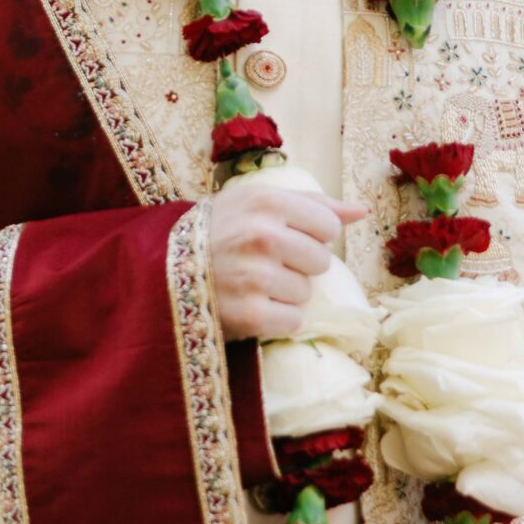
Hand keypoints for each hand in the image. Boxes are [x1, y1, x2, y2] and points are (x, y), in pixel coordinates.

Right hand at [207, 178, 367, 341]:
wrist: (162, 267)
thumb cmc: (219, 230)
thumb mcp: (256, 202)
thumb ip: (311, 203)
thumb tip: (361, 212)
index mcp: (265, 201)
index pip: (327, 225)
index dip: (308, 234)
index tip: (281, 236)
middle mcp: (261, 236)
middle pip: (321, 261)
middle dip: (298, 265)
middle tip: (264, 262)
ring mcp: (256, 277)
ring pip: (306, 292)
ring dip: (285, 293)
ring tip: (252, 283)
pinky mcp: (252, 315)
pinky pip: (294, 321)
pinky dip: (276, 319)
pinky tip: (251, 304)